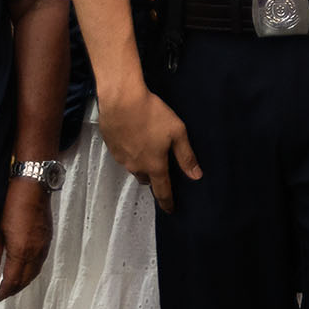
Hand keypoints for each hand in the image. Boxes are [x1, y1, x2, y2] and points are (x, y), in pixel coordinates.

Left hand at [0, 178, 50, 299]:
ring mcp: (43, 245)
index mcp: (21, 250)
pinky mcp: (47, 238)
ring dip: (24, 281)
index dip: (4, 291)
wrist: (33, 185)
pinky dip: (32, 270)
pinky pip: (40, 261)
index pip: (13, 280)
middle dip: (14, 289)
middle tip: (3, 293)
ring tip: (12, 283)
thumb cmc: (13, 203)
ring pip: (35, 272)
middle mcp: (35, 251)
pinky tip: (24, 268)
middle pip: (26, 279)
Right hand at [98, 85, 199, 211]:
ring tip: (147, 147)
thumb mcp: (177, 132)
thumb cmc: (152, 114)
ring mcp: (121, 158)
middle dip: (154, 177)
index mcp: (154, 166)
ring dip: (141, 163)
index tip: (170, 210)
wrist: (121, 99)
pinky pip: (123, 155)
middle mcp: (136, 166)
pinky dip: (130, 151)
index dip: (167, 202)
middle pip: (146, 179)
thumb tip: (196, 176)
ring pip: (134, 167)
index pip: (162, 191)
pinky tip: (134, 137)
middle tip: (160, 166)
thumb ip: (186, 156)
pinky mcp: (111, 147)